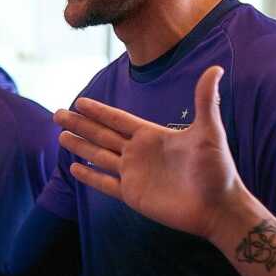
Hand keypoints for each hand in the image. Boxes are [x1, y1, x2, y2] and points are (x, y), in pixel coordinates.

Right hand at [55, 66, 248, 241]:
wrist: (218, 207)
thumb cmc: (217, 169)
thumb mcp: (210, 132)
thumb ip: (206, 100)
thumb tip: (216, 68)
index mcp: (151, 135)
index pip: (117, 119)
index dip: (98, 111)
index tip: (79, 101)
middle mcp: (138, 152)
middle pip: (101, 135)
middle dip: (79, 124)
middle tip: (58, 114)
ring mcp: (133, 174)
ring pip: (99, 156)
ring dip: (80, 146)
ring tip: (61, 137)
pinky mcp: (132, 194)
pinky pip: (105, 183)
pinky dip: (89, 176)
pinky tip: (74, 169)